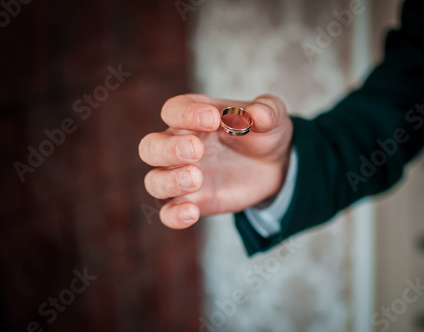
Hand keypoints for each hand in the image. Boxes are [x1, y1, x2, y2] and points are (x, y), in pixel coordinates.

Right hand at [139, 94, 292, 228]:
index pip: (174, 110)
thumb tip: (256, 115)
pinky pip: (167, 213)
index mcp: (194, 116)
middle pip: (150, 147)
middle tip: (197, 150)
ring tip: (197, 179)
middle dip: (168, 149)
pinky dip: (173, 215)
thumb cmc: (263, 134)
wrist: (273, 166)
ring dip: (170, 181)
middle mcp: (179, 145)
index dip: (187, 114)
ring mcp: (182, 176)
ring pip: (154, 181)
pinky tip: (192, 213)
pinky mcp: (192, 202)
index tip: (213, 119)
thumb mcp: (272, 117)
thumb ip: (266, 111)